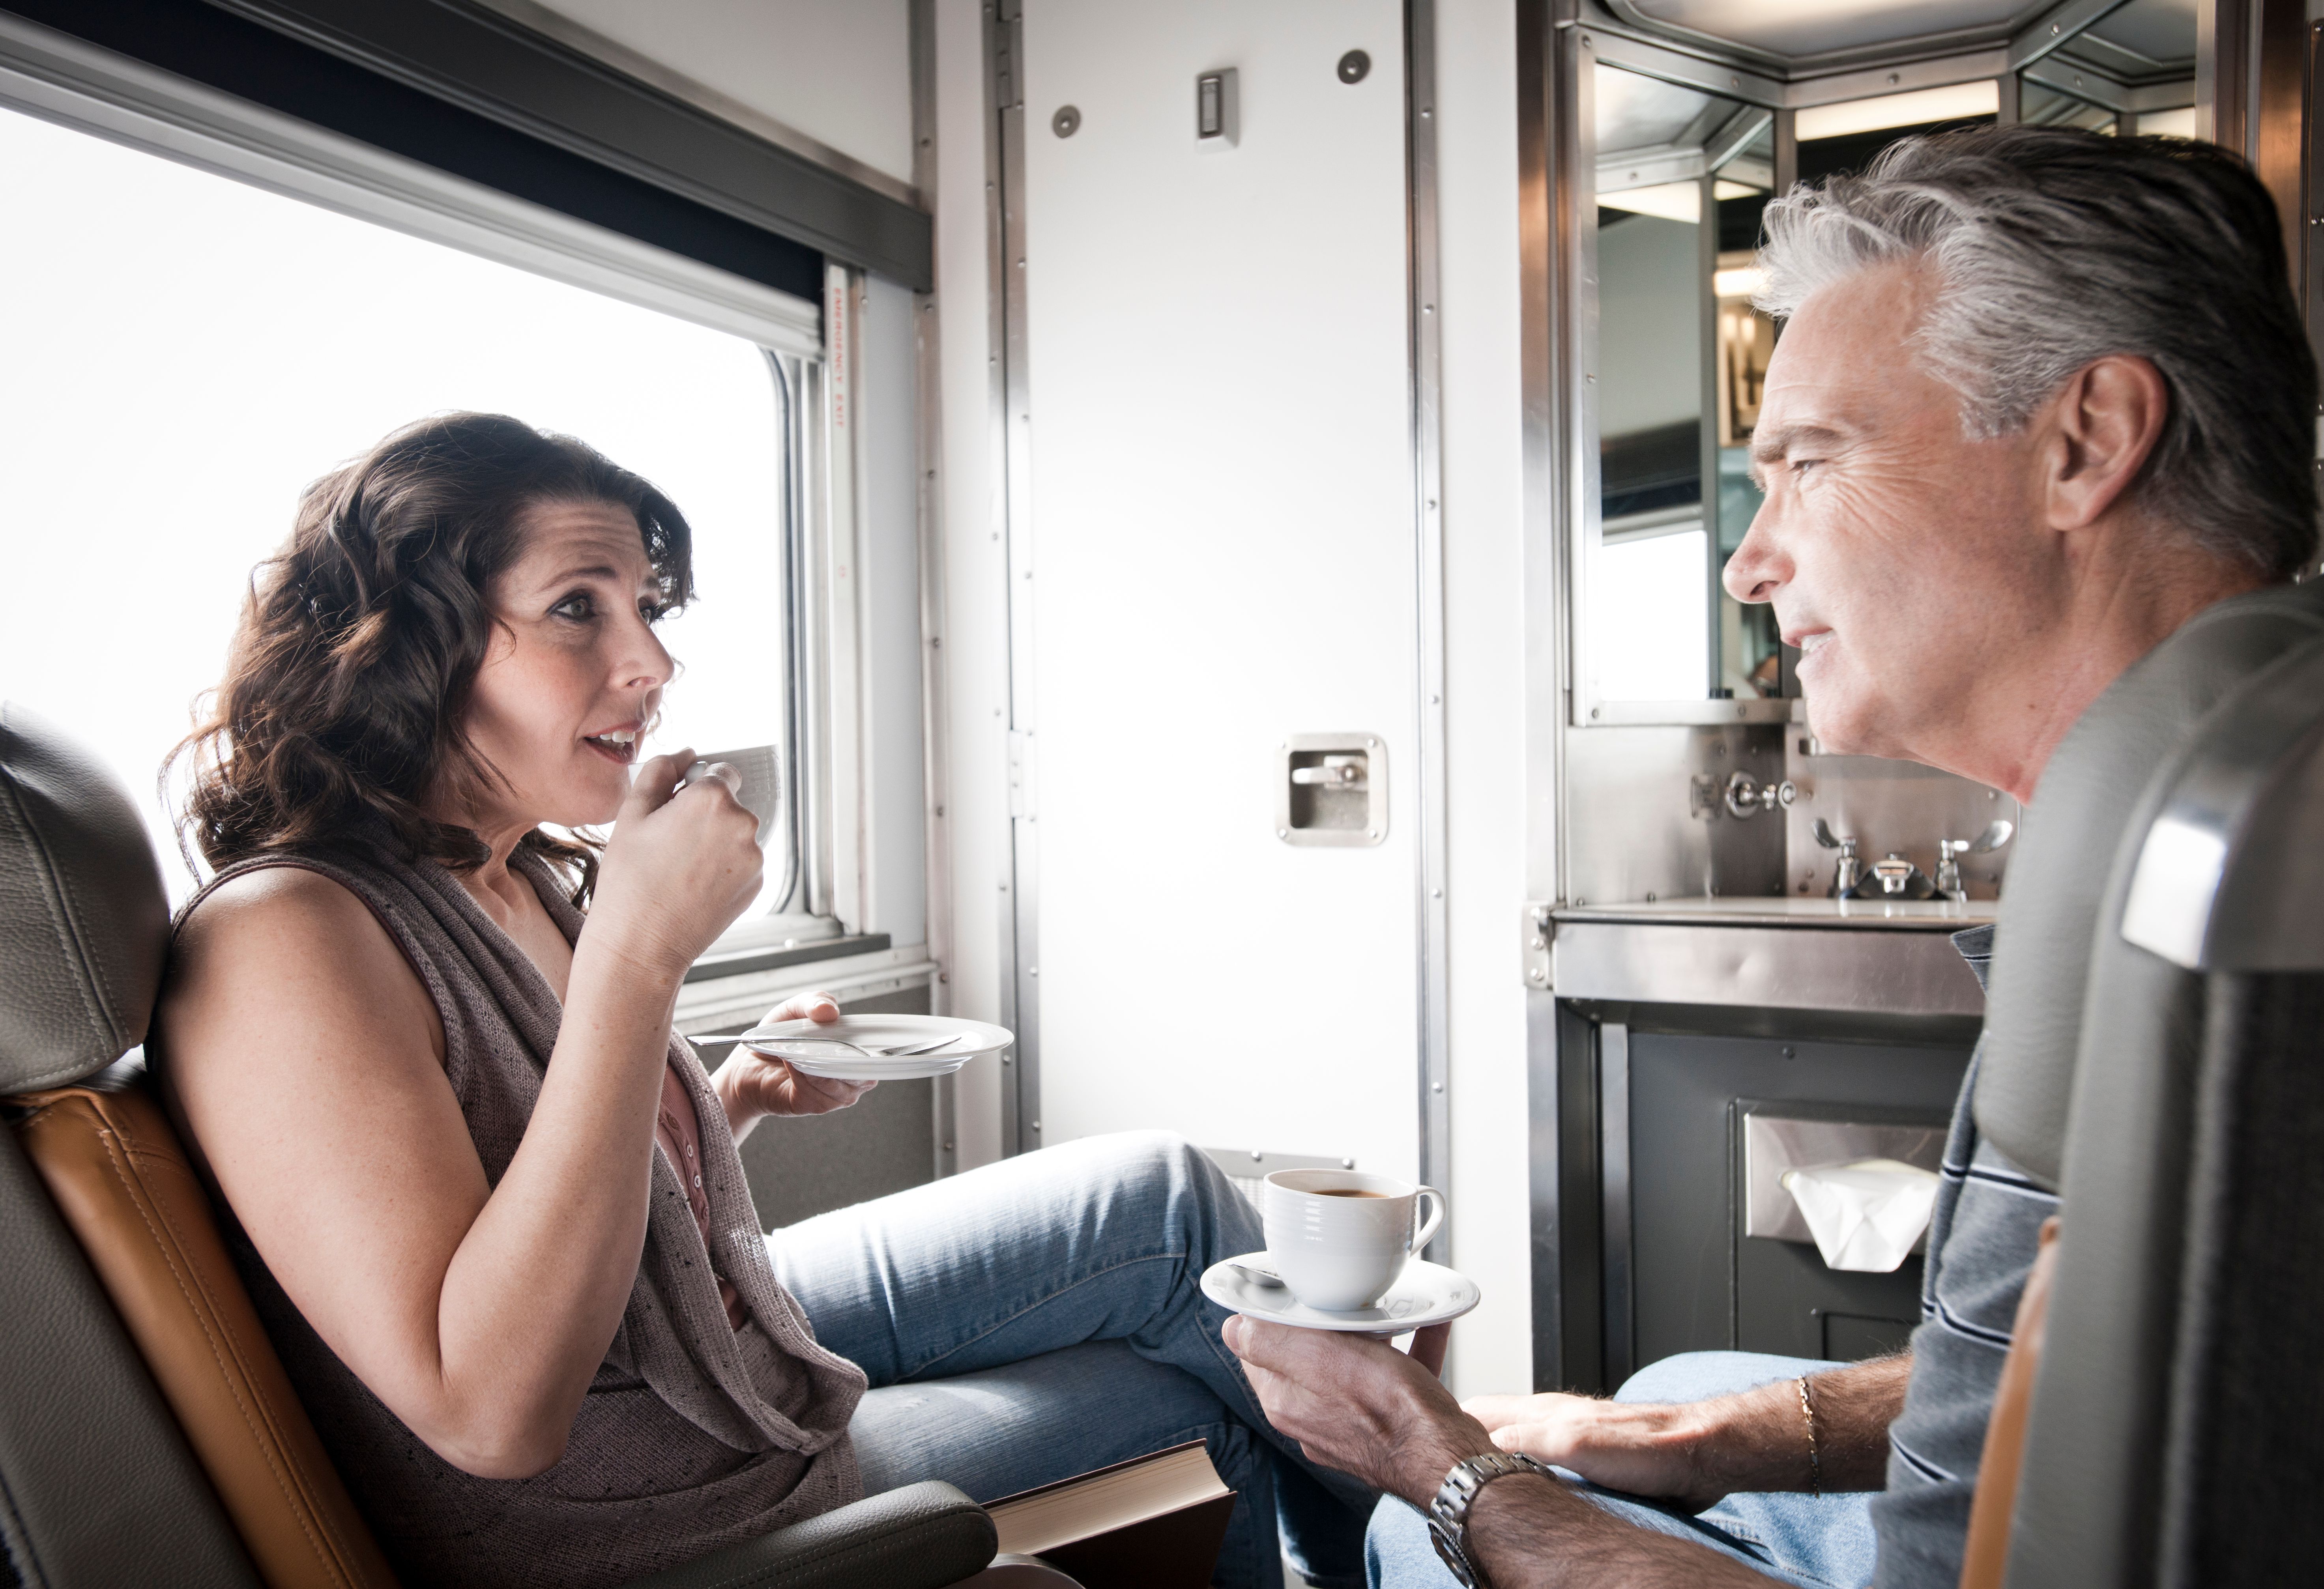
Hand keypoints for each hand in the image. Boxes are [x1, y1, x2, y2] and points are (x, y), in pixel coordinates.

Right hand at [585, 751, 763, 980]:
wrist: (641, 942)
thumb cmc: (630, 880)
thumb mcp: (632, 814)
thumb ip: (661, 771)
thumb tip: (686, 753)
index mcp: (712, 798)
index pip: (720, 772)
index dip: (696, 788)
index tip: (676, 810)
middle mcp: (743, 824)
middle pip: (729, 805)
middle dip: (705, 816)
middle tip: (670, 845)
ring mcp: (754, 857)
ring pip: (736, 835)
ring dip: (715, 842)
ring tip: (680, 869)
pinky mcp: (758, 884)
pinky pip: (742, 862)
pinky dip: (724, 868)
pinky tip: (694, 885)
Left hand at [714, 992, 876, 1133]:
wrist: (747, 1065)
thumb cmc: (777, 1038)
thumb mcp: (795, 1009)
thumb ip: (815, 1001)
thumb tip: (831, 1011)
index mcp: (854, 1053)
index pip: (880, 1056)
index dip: (876, 1046)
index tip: (857, 1033)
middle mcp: (850, 1078)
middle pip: (865, 1075)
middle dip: (843, 1055)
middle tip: (819, 1039)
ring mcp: (834, 1095)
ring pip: (841, 1085)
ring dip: (817, 1064)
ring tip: (797, 1050)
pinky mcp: (814, 1106)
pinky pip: (817, 1092)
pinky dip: (803, 1074)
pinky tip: (791, 1062)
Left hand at [1223, 1315, 1486, 1504]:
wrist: (1448, 1459)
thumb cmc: (1390, 1410)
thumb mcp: (1319, 1358)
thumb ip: (1269, 1342)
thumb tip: (1232, 1328)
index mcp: (1284, 1402)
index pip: (1258, 1349)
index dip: (1271, 1316)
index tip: (1292, 1293)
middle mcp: (1310, 1418)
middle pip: (1304, 1356)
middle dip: (1322, 1324)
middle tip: (1343, 1299)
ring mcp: (1348, 1426)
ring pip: (1350, 1367)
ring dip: (1368, 1336)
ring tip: (1386, 1312)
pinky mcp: (1386, 1428)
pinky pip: (1393, 1380)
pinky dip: (1408, 1351)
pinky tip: (1426, 1325)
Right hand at [1463, 1391, 1718, 1510]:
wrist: (1699, 1457)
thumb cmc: (1648, 1448)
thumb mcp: (1572, 1443)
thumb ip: (1523, 1442)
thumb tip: (1475, 1449)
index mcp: (1540, 1412)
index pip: (1474, 1410)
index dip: (1445, 1425)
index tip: (1426, 1449)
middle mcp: (1551, 1423)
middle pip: (1490, 1430)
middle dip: (1465, 1449)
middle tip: (1444, 1476)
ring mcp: (1570, 1442)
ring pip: (1516, 1451)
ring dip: (1495, 1467)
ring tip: (1477, 1491)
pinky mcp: (1590, 1465)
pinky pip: (1543, 1471)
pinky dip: (1526, 1483)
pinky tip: (1528, 1501)